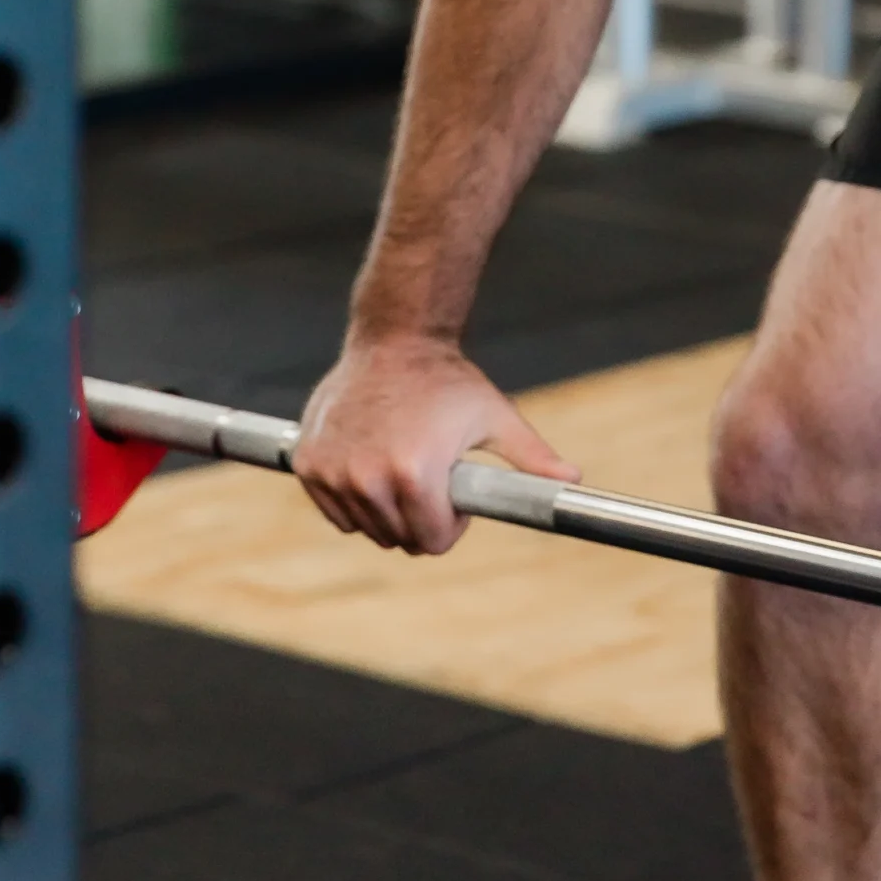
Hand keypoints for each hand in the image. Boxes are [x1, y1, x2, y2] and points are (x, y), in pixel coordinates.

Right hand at [295, 333, 578, 555]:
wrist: (393, 338)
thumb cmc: (448, 380)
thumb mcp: (495, 417)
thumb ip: (532, 458)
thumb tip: (572, 482)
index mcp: (414, 474)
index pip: (432, 541)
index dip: (450, 525)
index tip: (452, 493)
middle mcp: (367, 477)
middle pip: (399, 539)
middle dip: (419, 518)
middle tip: (428, 475)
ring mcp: (333, 471)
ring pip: (365, 528)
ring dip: (385, 510)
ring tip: (401, 465)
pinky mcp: (308, 463)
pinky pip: (335, 512)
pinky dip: (352, 500)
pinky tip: (370, 464)